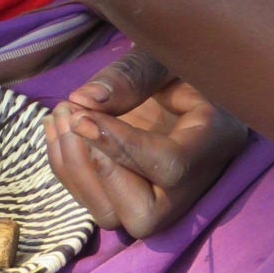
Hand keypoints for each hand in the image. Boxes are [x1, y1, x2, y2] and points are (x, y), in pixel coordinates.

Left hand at [45, 49, 247, 239]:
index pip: (171, 167)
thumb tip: (83, 102)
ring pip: (113, 217)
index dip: (122, 148)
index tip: (82, 116)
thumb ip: (130, 75)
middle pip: (145, 217)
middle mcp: (193, 182)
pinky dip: (67, 170)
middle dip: (99, 174)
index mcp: (215, 140)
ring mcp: (161, 197)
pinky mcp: (132, 196)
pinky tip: (58, 127)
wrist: (177, 77)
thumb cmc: (178, 58)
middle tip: (74, 119)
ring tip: (62, 115)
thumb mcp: (161, 55)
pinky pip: (95, 202)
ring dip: (76, 171)